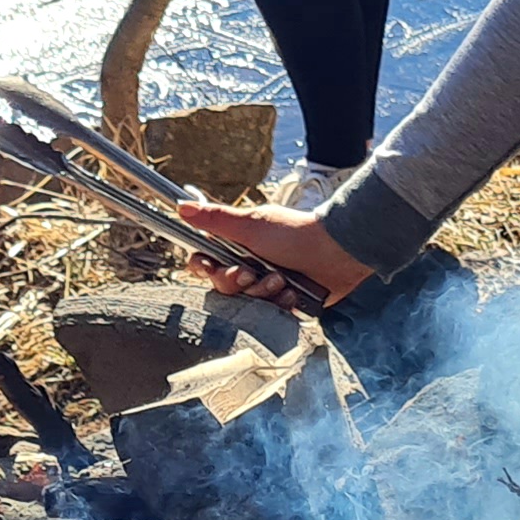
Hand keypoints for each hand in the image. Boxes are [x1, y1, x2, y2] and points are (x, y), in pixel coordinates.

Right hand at [178, 200, 372, 306]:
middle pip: (223, 286)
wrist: (337, 252)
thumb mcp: (251, 224)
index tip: (211, 266)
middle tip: (251, 272)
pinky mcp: (285, 301)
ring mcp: (268, 283)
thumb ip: (215, 219)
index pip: (206, 261)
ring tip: (281, 280)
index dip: (205, 267)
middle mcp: (250, 264)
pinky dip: (280, 305)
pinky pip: (271, 314)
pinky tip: (292, 294)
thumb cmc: (295, 233)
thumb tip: (182, 206)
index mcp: (237, 244)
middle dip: (238, 282)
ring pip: (247, 302)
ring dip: (262, 293)